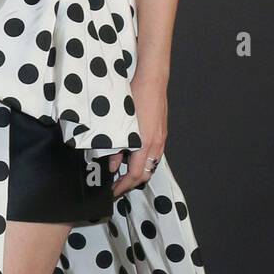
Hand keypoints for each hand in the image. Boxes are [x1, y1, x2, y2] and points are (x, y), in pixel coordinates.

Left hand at [109, 73, 167, 196]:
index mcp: (145, 145)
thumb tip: (112, 166)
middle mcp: (156, 145)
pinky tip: (132, 158)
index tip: (113, 192)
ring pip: (151, 165)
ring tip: (122, 175)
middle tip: (116, 186)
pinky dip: (143, 162)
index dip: (124, 186)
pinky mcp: (161, 133)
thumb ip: (116, 146)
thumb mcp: (120, 123)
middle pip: (146, 173)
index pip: (136, 175)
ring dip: (138, 173)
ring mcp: (161, 139)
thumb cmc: (134, 98)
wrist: (152, 81)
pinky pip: (153, 155)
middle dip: (131, 183)